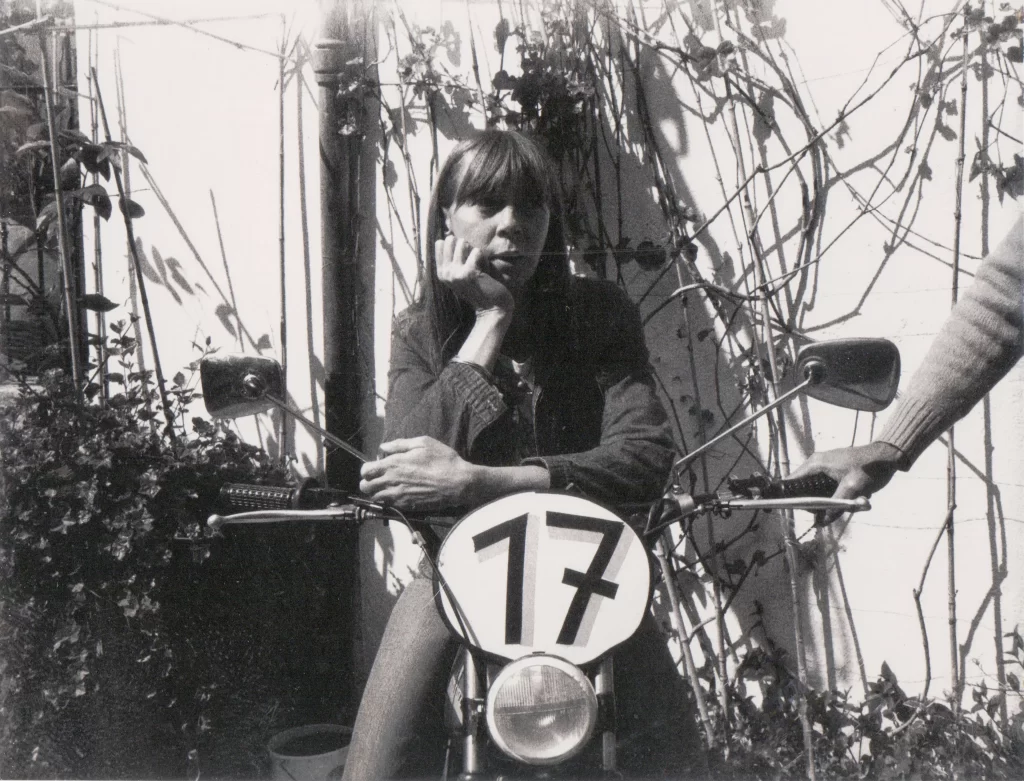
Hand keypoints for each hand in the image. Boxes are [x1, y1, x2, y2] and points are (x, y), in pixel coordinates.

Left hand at [359, 436, 478, 511]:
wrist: (458, 483)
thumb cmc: (443, 460)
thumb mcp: (423, 443)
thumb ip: (400, 444)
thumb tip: (383, 447)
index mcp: (394, 464)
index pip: (366, 470)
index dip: (367, 469)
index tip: (375, 467)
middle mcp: (392, 481)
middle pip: (365, 487)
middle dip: (368, 482)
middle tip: (378, 478)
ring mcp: (399, 496)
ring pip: (375, 498)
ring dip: (377, 492)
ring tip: (387, 487)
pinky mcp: (406, 506)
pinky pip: (388, 505)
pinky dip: (389, 500)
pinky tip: (399, 493)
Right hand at [435, 235, 514, 315]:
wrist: (492, 308)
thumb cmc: (480, 288)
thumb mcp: (461, 274)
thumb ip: (453, 259)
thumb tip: (449, 236)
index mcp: (441, 272)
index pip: (440, 243)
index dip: (456, 246)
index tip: (464, 262)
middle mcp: (444, 273)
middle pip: (451, 240)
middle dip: (466, 246)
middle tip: (473, 264)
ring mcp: (454, 273)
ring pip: (463, 243)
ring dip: (476, 253)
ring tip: (479, 268)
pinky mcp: (468, 273)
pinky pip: (477, 251)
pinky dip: (485, 260)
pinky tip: (485, 274)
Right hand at [788, 441, 903, 523]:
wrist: (888, 457)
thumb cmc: (869, 468)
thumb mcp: (852, 489)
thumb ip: (835, 505)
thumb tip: (821, 522)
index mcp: (815, 464)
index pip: (792, 482)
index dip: (792, 498)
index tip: (802, 511)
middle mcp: (817, 464)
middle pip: (805, 490)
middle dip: (820, 503)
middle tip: (838, 508)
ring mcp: (825, 468)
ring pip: (818, 492)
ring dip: (833, 501)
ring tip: (854, 500)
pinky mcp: (834, 472)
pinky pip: (829, 489)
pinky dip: (839, 496)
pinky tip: (855, 497)